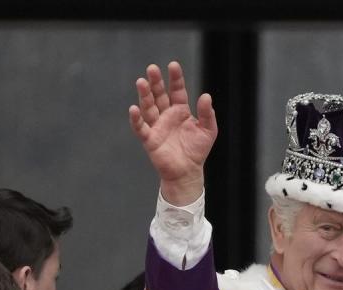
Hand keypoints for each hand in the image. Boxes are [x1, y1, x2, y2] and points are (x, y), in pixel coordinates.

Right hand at [129, 61, 217, 205]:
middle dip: (156, 82)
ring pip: (148, 107)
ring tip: (141, 82)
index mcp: (180, 111)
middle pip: (159, 95)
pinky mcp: (149, 139)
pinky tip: (134, 109)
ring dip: (144, 95)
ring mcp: (157, 126)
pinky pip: (141, 127)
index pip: (177, 91)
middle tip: (152, 68)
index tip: (173, 65)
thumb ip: (208, 113)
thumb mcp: (208, 130)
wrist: (188, 172)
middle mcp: (166, 115)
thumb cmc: (197, 151)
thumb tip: (206, 96)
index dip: (175, 78)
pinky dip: (136, 119)